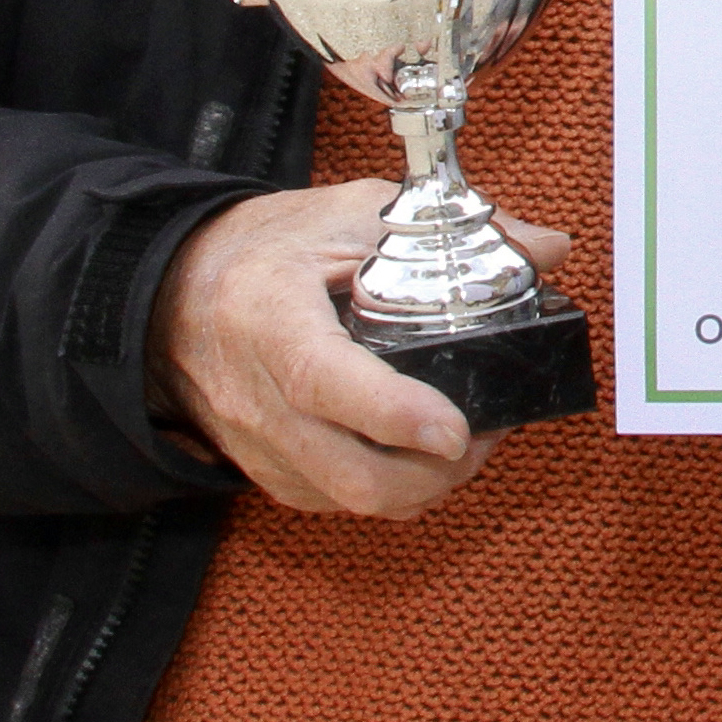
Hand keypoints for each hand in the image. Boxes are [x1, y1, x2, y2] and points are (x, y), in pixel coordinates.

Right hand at [146, 182, 565, 517]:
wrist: (175, 297)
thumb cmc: (264, 253)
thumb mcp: (349, 215)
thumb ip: (449, 231)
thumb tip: (546, 248)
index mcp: (269, 320)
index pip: (324, 383)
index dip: (395, 415)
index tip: (454, 428)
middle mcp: (257, 399)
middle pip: (351, 474)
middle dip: (438, 471)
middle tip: (484, 431)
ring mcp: (261, 447)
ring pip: (354, 502)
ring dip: (424, 486)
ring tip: (465, 441)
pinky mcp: (270, 474)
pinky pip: (340, 505)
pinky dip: (392, 492)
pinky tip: (421, 455)